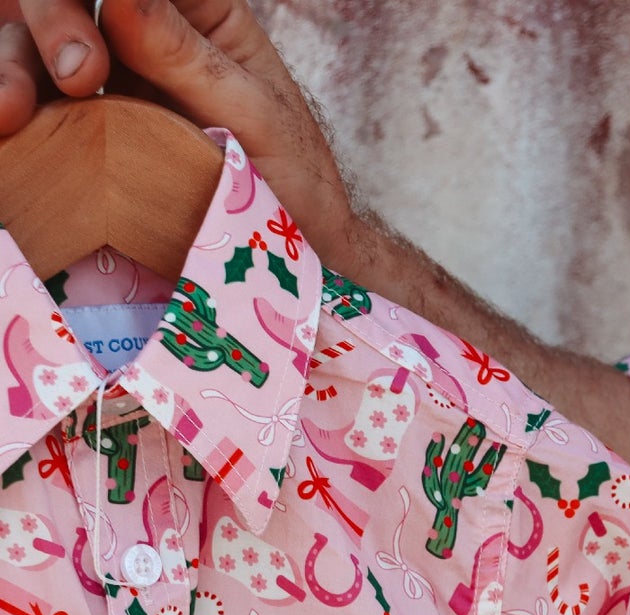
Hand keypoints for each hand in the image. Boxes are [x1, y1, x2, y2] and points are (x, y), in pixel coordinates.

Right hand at [0, 0, 363, 268]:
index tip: (101, 27)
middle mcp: (140, 31)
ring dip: (11, 65)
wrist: (280, 263)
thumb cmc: (291, 184)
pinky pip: (31, 106)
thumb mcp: (252, 114)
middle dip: (50, 19)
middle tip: (79, 75)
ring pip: (27, 43)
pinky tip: (8, 132)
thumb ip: (184, 54)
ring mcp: (104, 77)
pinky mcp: (79, 126)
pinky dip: (10, 106)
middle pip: (67, 0)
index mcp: (196, 11)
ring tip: (10, 113)